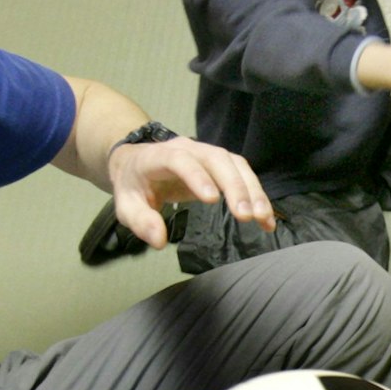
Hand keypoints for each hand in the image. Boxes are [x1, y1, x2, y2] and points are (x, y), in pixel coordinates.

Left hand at [108, 138, 273, 248]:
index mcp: (159, 156)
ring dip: (252, 190)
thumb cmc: (134, 185)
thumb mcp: (126, 206)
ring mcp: (207, 153)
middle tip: (246, 215)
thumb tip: (159, 240)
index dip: (197, 176)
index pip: (180, 160)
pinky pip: (243, 173)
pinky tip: (265, 218)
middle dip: (235, 186)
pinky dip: (257, 194)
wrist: (138, 162)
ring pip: (235, 164)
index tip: (212, 200)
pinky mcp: (221, 163)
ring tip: (262, 218)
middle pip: (217, 159)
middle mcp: (188, 149)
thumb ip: (141, 222)